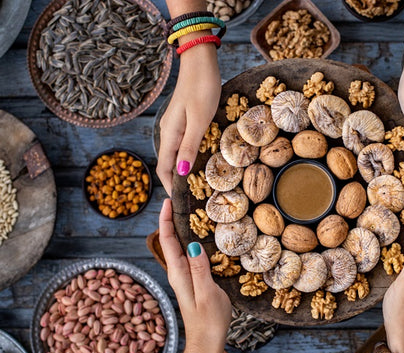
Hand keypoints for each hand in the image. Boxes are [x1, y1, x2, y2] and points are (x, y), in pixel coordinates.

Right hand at [157, 39, 220, 195]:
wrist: (200, 61)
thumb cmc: (202, 88)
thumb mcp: (199, 120)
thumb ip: (190, 146)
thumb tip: (180, 172)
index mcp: (169, 134)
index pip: (164, 168)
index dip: (171, 187)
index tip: (182, 203)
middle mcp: (168, 132)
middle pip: (168, 163)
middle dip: (178, 181)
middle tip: (194, 198)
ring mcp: (175, 125)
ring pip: (175, 154)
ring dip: (184, 169)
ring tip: (199, 184)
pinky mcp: (183, 119)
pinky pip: (182, 144)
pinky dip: (189, 155)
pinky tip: (201, 160)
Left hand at [159, 198, 230, 352]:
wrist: (206, 344)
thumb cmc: (208, 322)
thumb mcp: (207, 294)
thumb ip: (200, 270)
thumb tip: (193, 245)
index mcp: (178, 273)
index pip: (167, 240)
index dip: (166, 219)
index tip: (169, 200)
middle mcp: (178, 272)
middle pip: (170, 240)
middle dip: (172, 218)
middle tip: (181, 198)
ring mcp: (184, 276)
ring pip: (180, 246)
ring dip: (182, 227)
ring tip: (191, 210)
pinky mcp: (193, 280)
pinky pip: (189, 254)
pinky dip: (192, 240)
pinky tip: (202, 236)